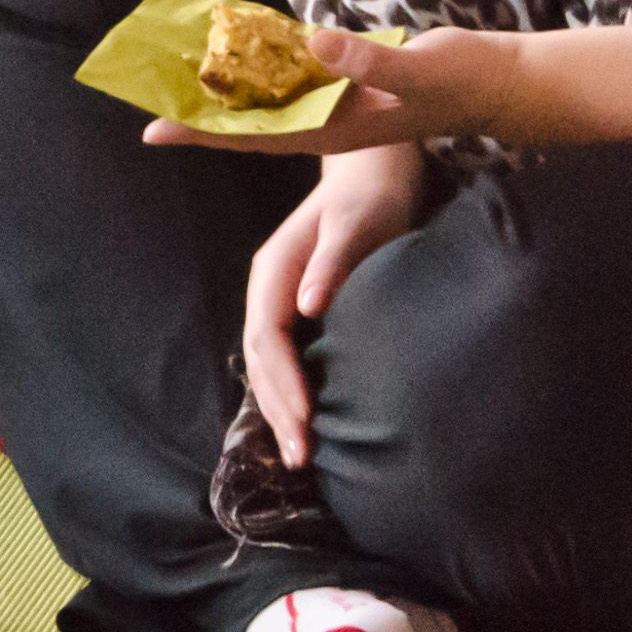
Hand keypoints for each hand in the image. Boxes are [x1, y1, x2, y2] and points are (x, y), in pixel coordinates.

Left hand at [144, 26, 531, 157]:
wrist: (500, 85)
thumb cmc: (463, 79)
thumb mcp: (420, 66)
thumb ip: (370, 61)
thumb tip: (314, 44)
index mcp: (337, 128)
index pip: (255, 134)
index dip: (203, 130)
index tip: (155, 129)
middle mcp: (329, 123)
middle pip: (250, 122)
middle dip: (199, 114)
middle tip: (145, 98)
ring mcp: (339, 107)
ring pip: (269, 103)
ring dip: (226, 92)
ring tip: (178, 75)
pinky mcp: (352, 88)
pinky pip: (296, 81)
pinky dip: (264, 68)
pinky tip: (240, 52)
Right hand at [237, 144, 425, 465]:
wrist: (371, 173)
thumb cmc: (369, 199)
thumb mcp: (355, 225)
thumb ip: (331, 263)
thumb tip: (308, 306)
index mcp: (272, 272)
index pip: (267, 338)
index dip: (284, 381)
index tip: (308, 418)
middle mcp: (266, 291)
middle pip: (259, 361)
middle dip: (278, 411)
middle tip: (302, 458)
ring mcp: (277, 303)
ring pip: (266, 367)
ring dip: (280, 411)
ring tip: (302, 456)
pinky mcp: (295, 312)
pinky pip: (283, 362)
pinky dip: (290, 395)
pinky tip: (307, 424)